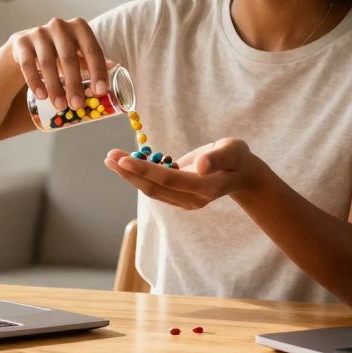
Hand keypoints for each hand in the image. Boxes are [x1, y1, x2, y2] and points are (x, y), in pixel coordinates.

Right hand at [7, 18, 110, 111]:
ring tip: (60, 106)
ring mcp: (39, 33)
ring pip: (47, 62)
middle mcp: (59, 26)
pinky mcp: (21, 42)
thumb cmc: (60, 52)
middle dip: (74, 84)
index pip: (92, 50)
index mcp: (79, 27)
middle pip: (69, 57)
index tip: (100, 91)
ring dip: (55, 86)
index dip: (97, 71)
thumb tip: (116, 68)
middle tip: (77, 105)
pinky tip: (41, 96)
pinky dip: (34, 81)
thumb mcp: (79, 52)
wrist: (28, 46)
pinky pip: (27, 64)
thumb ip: (93, 60)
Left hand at [103, 138, 268, 209]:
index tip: (124, 160)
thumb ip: (218, 157)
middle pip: (155, 188)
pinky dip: (138, 175)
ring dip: (129, 175)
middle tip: (110, 156)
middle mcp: (192, 199)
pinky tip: (123, 163)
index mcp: (205, 187)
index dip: (146, 170)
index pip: (170, 180)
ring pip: (151, 189)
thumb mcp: (234, 151)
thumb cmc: (238, 158)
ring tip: (110, 158)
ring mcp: (184, 201)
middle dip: (130, 173)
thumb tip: (201, 165)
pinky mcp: (178, 197)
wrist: (241, 174)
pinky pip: (154, 187)